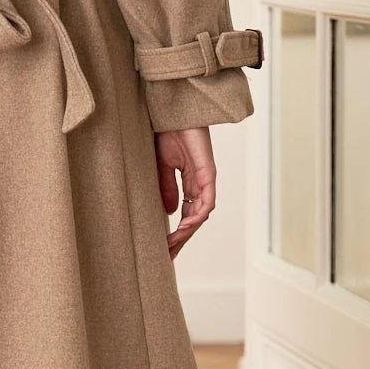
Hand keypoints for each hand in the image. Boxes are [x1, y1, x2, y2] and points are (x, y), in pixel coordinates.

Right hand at [154, 126, 215, 258]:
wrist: (172, 112)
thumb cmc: (167, 132)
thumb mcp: (162, 166)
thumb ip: (166, 188)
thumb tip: (168, 212)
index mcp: (188, 182)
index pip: (185, 213)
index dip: (177, 232)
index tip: (164, 247)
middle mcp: (199, 184)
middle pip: (193, 219)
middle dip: (182, 239)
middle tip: (168, 256)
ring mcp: (204, 180)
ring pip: (200, 214)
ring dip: (187, 232)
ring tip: (172, 245)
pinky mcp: (207, 174)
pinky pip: (206, 202)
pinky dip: (196, 216)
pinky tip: (184, 227)